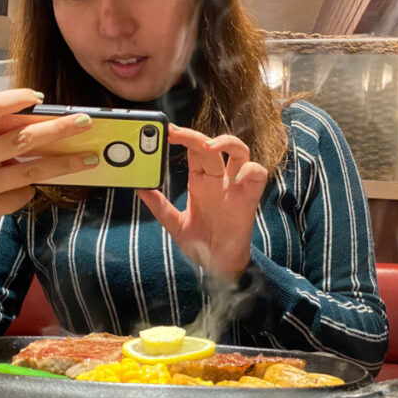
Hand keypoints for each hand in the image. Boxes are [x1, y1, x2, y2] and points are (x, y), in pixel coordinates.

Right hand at [0, 89, 97, 239]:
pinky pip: (23, 193)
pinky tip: (32, 185)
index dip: (15, 99)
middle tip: (85, 122)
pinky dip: (32, 188)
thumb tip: (41, 121)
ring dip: (65, 163)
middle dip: (58, 129)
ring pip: (32, 171)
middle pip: (21, 139)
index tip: (40, 96)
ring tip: (90, 157)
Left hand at [137, 124, 267, 278]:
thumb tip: (140, 188)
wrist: (219, 266)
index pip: (194, 149)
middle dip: (195, 136)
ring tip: (209, 146)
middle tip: (176, 133)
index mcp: (200, 182)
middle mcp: (219, 180)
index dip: (182, 137)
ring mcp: (235, 187)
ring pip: (240, 151)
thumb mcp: (175, 224)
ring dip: (227, 142)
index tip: (166, 131)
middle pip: (212, 145)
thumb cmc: (201, 244)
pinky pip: (258, 175)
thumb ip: (159, 206)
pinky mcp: (250, 199)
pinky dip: (251, 170)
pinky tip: (238, 176)